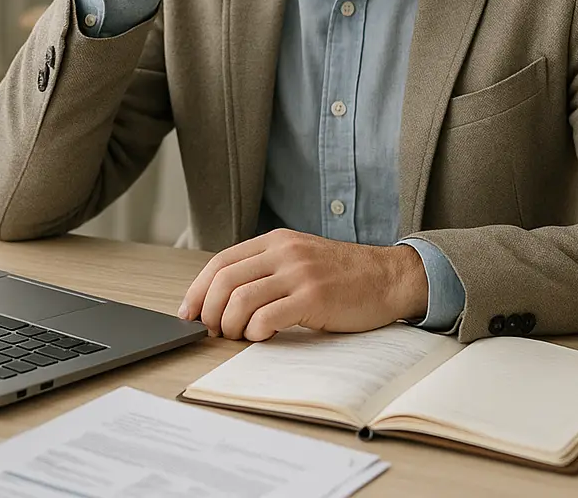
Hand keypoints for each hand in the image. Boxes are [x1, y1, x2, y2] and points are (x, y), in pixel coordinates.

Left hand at [177, 229, 428, 340]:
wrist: (389, 277)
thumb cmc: (343, 275)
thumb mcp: (300, 257)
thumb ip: (267, 268)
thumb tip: (225, 297)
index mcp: (276, 240)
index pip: (221, 261)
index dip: (199, 289)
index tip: (189, 312)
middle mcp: (284, 251)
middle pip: (224, 280)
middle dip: (209, 311)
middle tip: (212, 330)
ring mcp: (299, 273)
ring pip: (241, 300)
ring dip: (230, 326)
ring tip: (239, 336)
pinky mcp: (314, 298)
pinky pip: (267, 317)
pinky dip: (255, 333)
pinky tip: (262, 337)